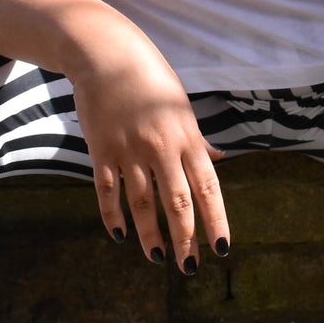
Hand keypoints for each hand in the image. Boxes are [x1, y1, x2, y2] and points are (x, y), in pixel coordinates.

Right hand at [69, 17, 228, 270]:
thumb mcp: (181, 106)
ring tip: (157, 258)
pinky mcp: (102, 151)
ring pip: (142, 204)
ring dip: (150, 235)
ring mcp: (130, 151)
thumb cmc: (150, 78)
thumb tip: (218, 158)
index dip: (216, 221)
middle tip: (189, 267)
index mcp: (187, 137)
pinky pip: (108, 192)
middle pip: (177, 203)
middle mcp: (161, 148)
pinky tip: (121, 236)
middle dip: (185, 239)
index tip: (221, 249)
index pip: (208, 188)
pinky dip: (113, 217)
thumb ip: (197, 139)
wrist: (106, 55)